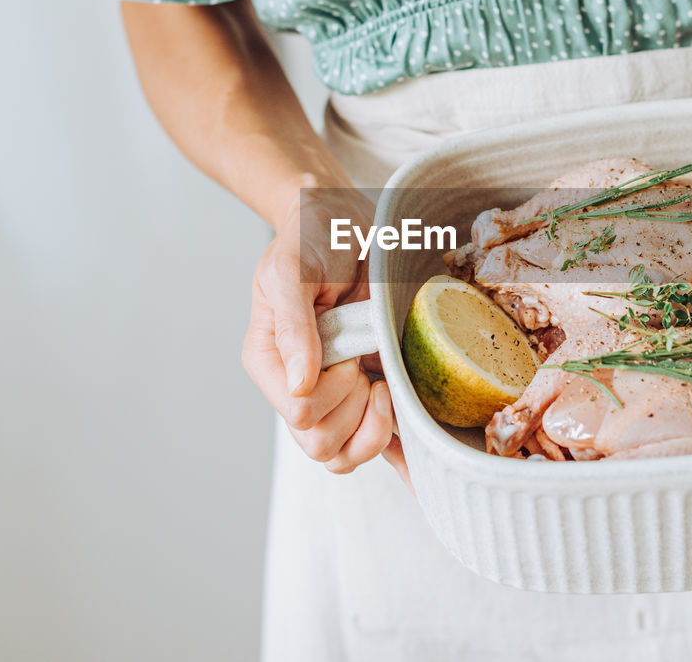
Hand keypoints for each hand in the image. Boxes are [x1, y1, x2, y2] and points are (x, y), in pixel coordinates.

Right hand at [241, 184, 409, 479]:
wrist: (344, 220)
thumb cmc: (311, 237)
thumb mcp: (293, 269)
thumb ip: (293, 324)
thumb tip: (298, 384)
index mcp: (270, 363)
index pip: (300, 414)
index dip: (331, 392)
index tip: (346, 354)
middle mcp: (299, 387)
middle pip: (323, 446)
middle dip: (355, 410)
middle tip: (365, 366)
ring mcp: (335, 395)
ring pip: (347, 457)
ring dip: (377, 429)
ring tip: (385, 385)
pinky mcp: (367, 394)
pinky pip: (378, 446)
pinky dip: (400, 459)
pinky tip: (421, 471)